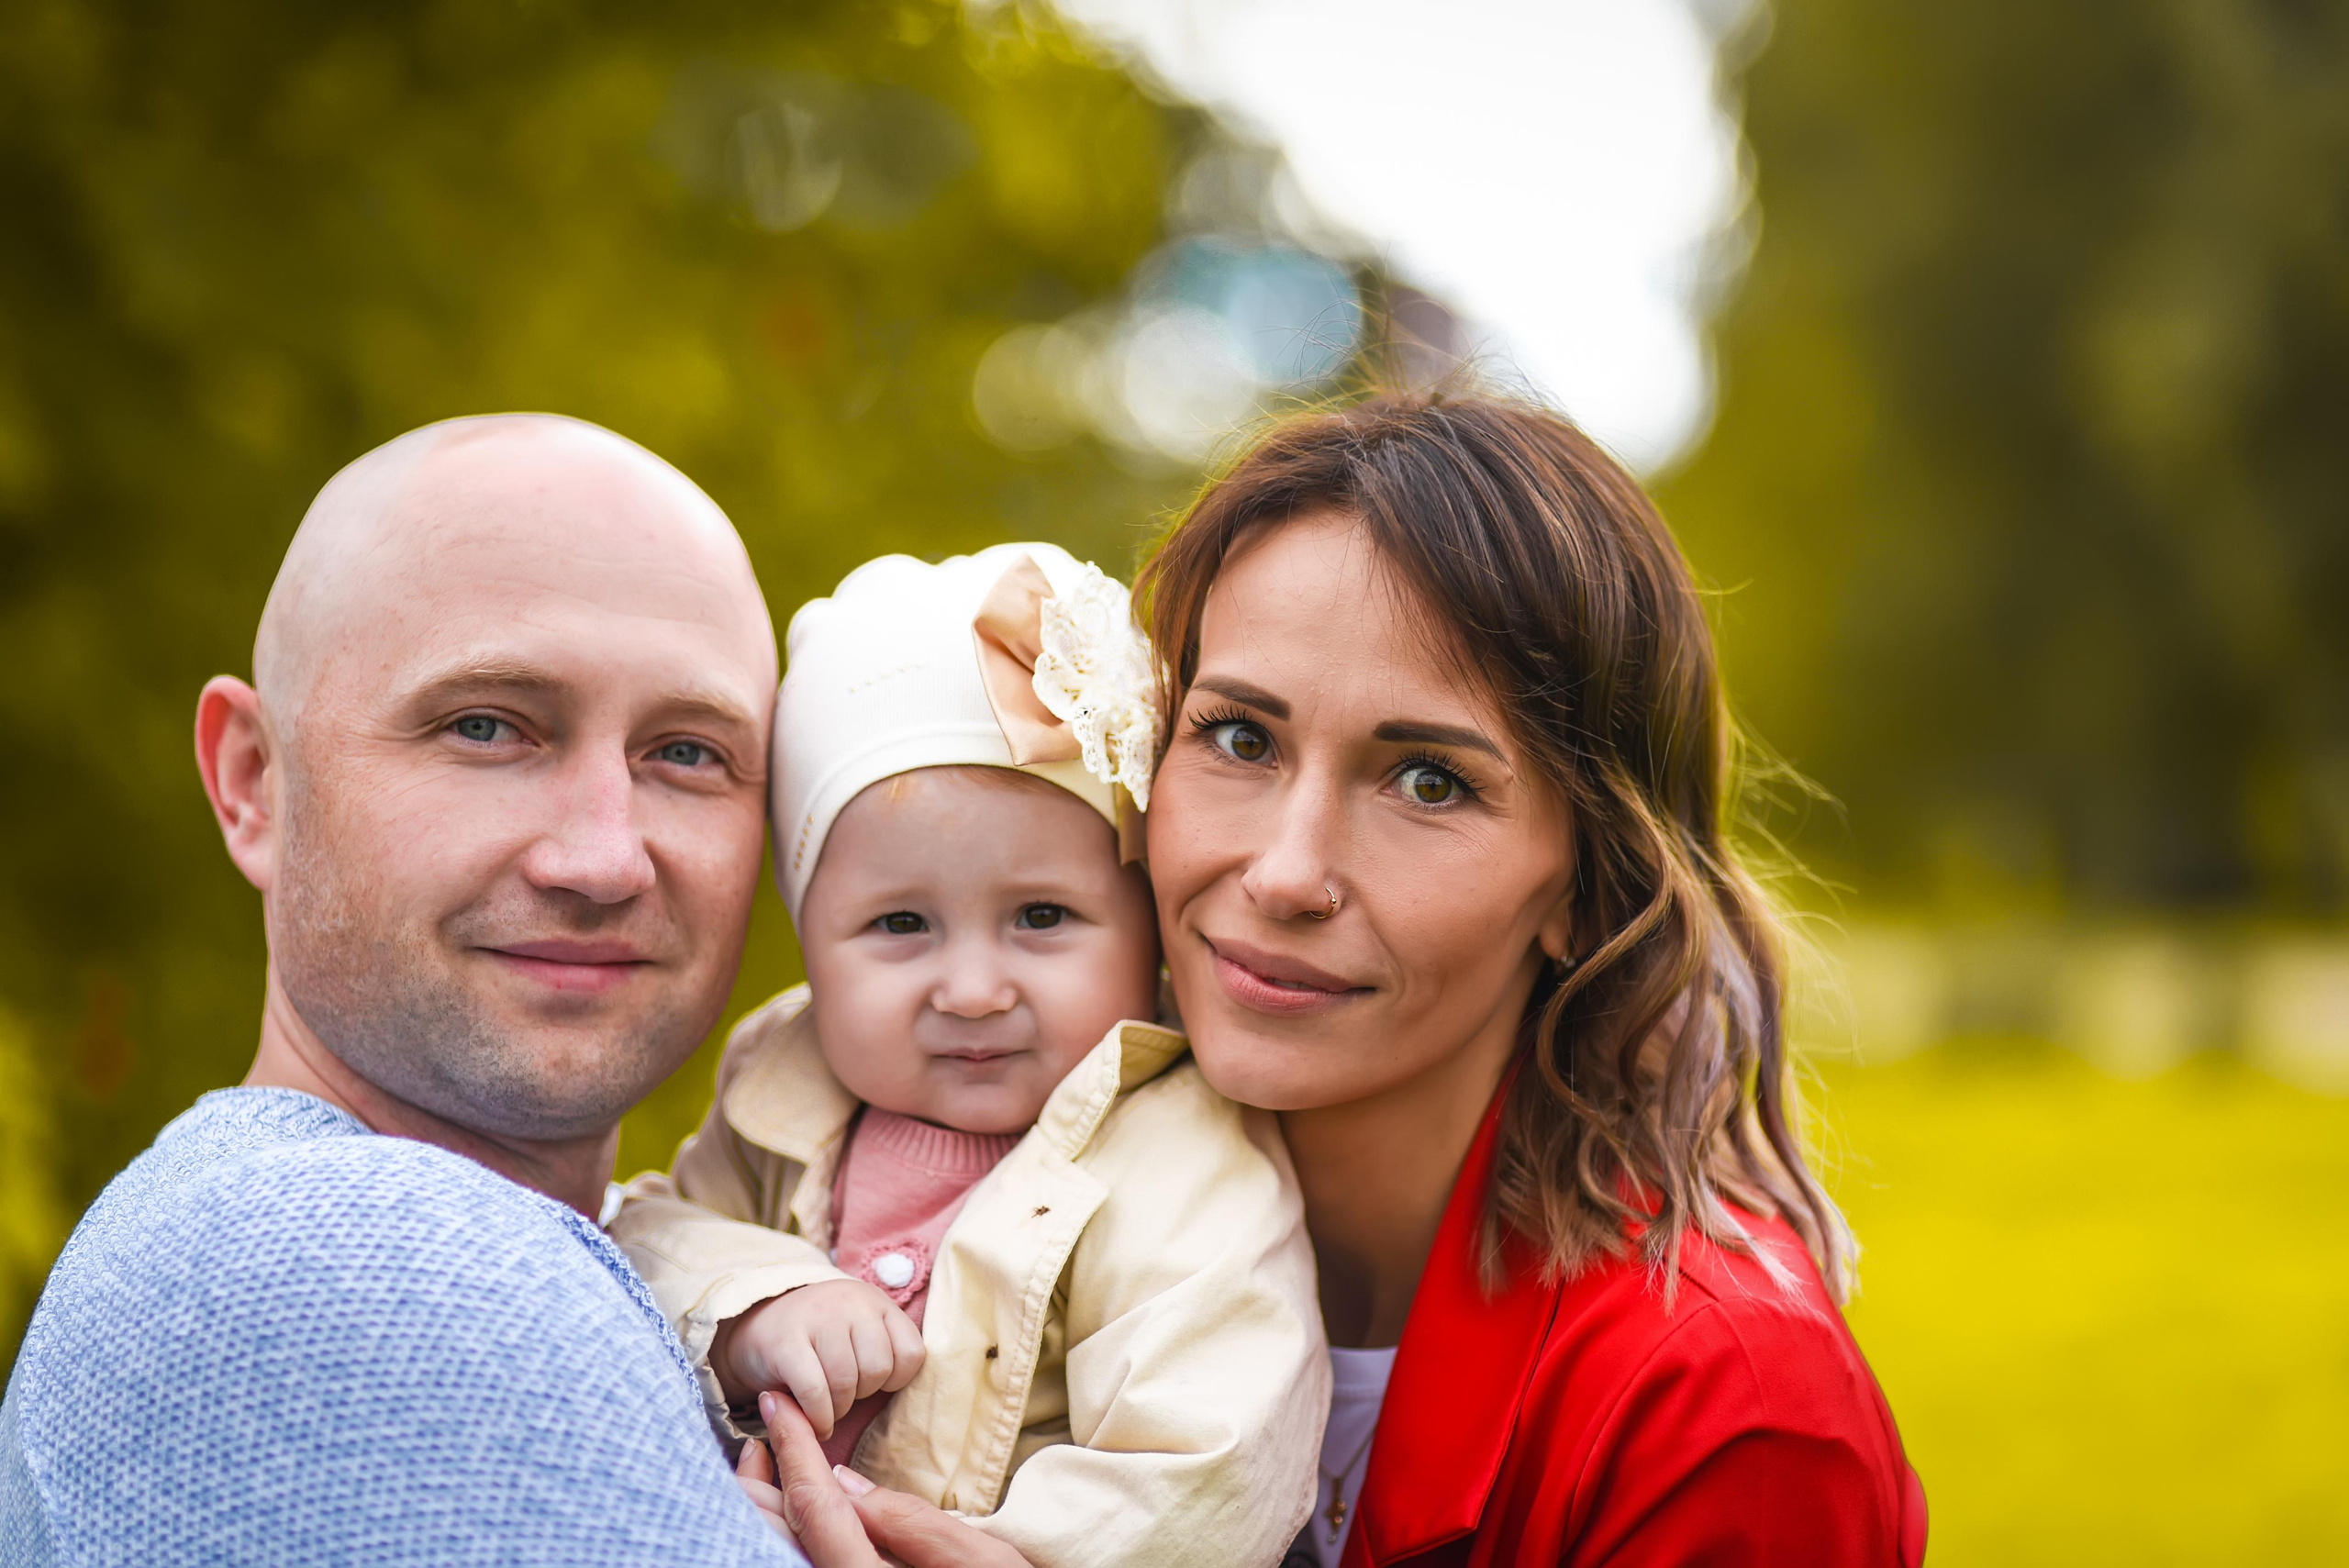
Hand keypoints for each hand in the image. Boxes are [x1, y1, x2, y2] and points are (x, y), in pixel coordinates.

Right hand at [715, 1280, 925, 1437]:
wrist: (757, 1323)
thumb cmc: (820, 1340)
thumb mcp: (860, 1331)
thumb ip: (887, 1350)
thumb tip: (919, 1400)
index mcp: (876, 1302)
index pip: (912, 1353)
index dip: (894, 1380)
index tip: (871, 1383)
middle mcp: (850, 1302)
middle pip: (878, 1371)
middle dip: (861, 1395)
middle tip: (842, 1395)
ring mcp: (816, 1318)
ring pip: (846, 1383)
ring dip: (837, 1410)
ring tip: (826, 1408)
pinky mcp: (785, 1342)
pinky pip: (815, 1391)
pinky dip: (818, 1418)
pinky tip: (814, 1422)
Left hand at [761, 1394, 1035, 1567]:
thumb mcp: (978, 1561)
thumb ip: (911, 1524)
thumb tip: (843, 1482)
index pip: (815, 1505)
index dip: (793, 1447)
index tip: (779, 1402)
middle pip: (773, 1531)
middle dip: (758, 1475)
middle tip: (763, 1422)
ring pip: (772, 1547)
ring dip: (762, 1500)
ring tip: (762, 1456)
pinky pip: (790, 1557)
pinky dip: (779, 1524)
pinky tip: (786, 1502)